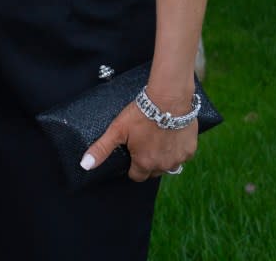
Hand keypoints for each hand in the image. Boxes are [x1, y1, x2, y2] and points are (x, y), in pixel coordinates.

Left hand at [80, 101, 197, 180]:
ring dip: (162, 156)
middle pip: (152, 171)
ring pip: (168, 164)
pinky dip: (176, 148)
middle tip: (142, 142)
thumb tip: (85, 165)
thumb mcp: (117, 130)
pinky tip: (170, 134)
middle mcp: (163, 166)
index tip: (130, 153)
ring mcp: (179, 159)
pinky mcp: (190, 150)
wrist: (169, 99)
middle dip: (147, 161)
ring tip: (156, 137)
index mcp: (144, 164)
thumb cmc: (141, 114)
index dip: (131, 166)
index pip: (136, 175)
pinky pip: (181, 154)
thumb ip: (102, 148)